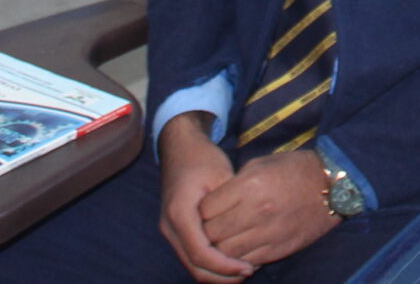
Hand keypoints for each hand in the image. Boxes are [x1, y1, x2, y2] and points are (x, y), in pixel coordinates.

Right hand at [158, 118, 253, 281]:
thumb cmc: (203, 158)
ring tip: (244, 270)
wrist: (180, 148)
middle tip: (249, 272)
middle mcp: (170, 226)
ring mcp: (170, 230)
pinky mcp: (175, 231)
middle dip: (222, 276)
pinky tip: (232, 260)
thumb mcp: (221, 176)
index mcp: (180, 212)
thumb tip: (248, 233)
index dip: (225, 266)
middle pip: (194, 266)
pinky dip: (210, 264)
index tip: (248, 267)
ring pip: (191, 265)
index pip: (200, 253)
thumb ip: (231, 204)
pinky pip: (191, 256)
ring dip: (217, 273)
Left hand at [201, 149, 339, 266]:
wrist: (332, 185)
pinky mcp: (279, 249)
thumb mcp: (260, 165)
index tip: (207, 211)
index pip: (206, 209)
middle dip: (206, 233)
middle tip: (210, 228)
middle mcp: (257, 211)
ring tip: (224, 240)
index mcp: (249, 185)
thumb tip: (214, 202)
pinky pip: (247, 262)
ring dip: (220, 249)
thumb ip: (234, 184)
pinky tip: (240, 249)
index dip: (201, 212)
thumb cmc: (294, 169)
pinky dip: (238, 259)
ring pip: (226, 253)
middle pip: (213, 234)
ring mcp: (268, 233)